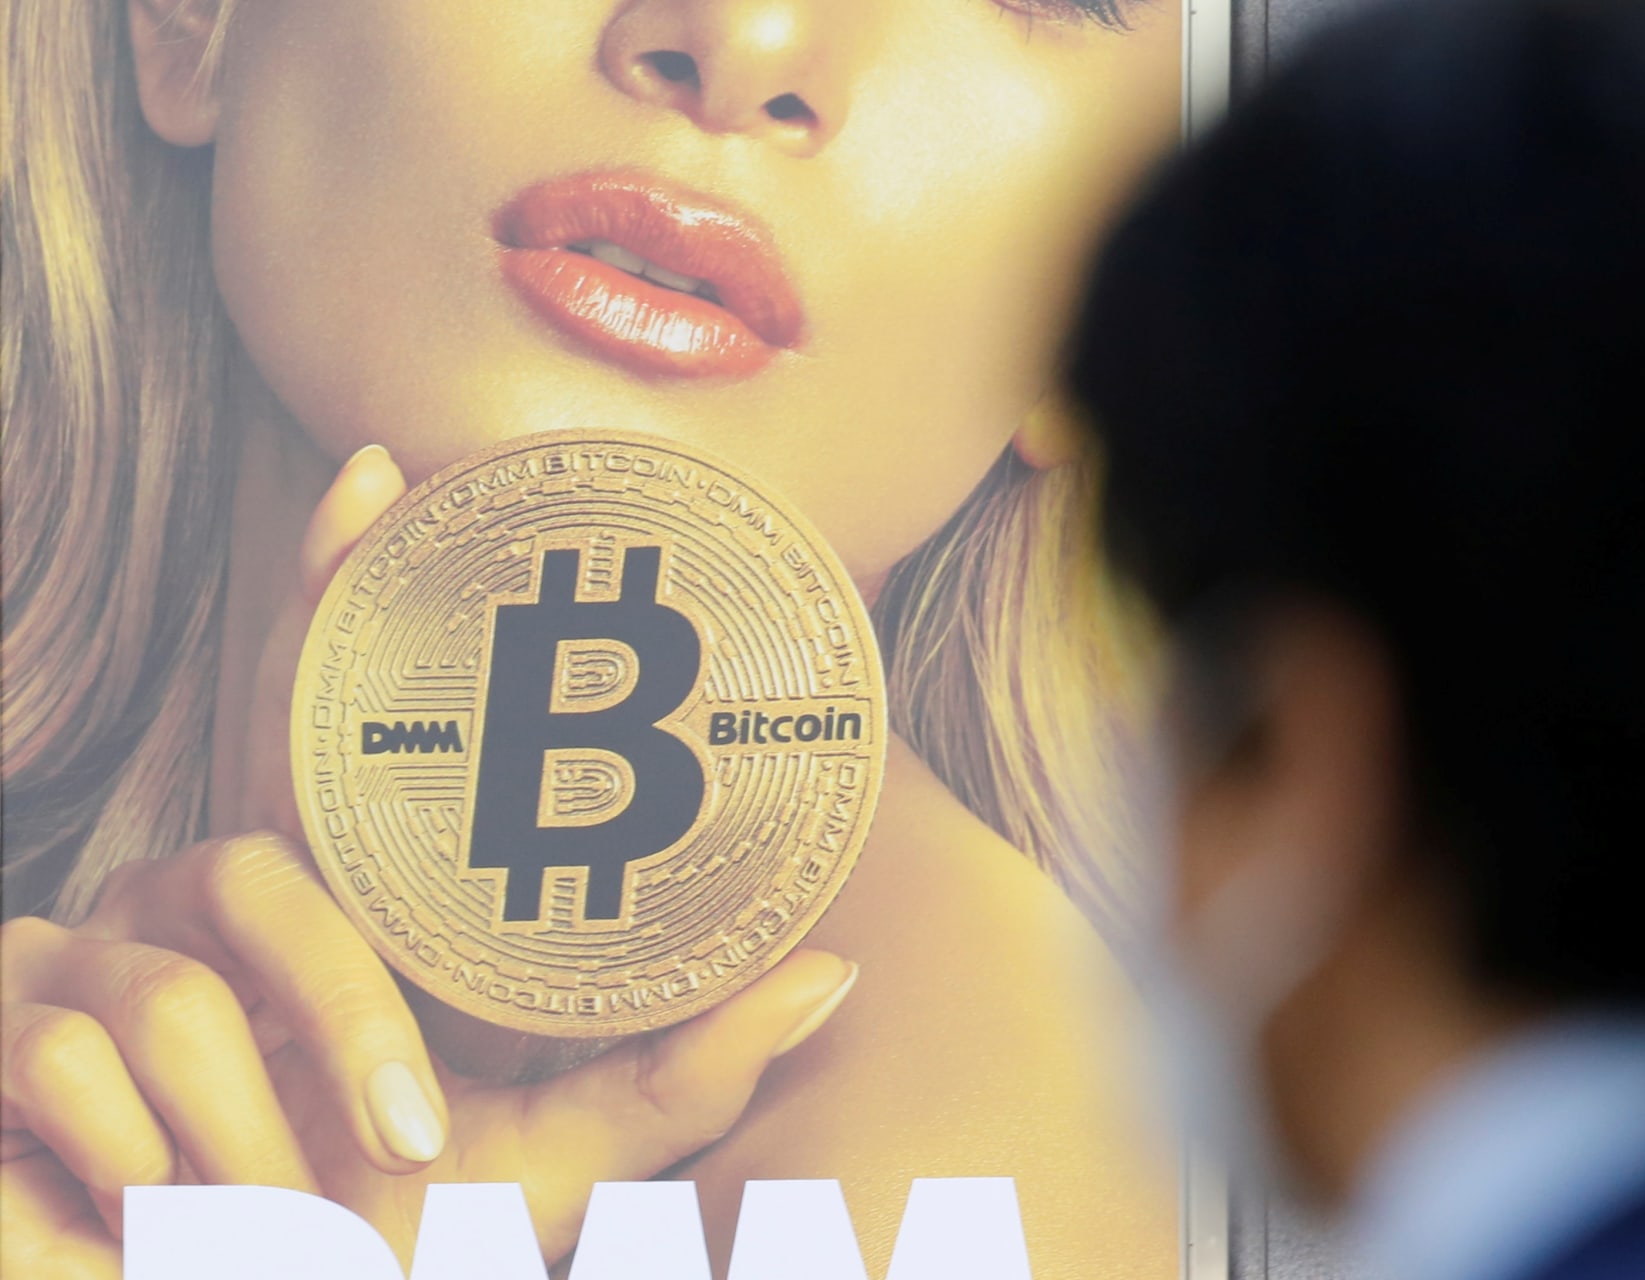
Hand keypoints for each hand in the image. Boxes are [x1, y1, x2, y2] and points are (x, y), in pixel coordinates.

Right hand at [0, 448, 859, 1274]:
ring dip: (269, 1093)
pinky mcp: (28, 1044)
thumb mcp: (565, 1151)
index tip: (381, 471)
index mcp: (355, 896)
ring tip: (327, 1200)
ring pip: (173, 960)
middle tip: (358, 534)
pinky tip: (155, 1204)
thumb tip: (840, 969)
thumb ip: (689, 1074)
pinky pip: (64, 1058)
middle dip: (302, 641)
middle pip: (257, 741)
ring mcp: (118, 956)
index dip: (344, 599)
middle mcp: (237, 895)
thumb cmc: (416, 1225)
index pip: (342, 726)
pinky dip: (129, 1143)